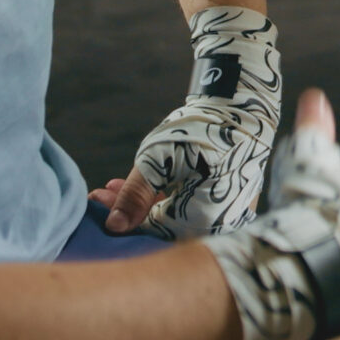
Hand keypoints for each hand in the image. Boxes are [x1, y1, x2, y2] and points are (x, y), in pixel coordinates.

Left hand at [95, 6, 281, 237]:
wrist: (244, 105)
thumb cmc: (200, 130)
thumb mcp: (157, 160)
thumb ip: (133, 197)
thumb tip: (113, 227)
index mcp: (203, 223)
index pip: (152, 234)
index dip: (121, 221)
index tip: (95, 204)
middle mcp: (220, 227)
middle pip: (165, 228)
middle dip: (130, 211)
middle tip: (102, 194)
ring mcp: (228, 216)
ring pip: (178, 218)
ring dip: (146, 204)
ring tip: (117, 187)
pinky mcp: (231, 202)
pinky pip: (195, 209)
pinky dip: (169, 198)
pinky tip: (146, 186)